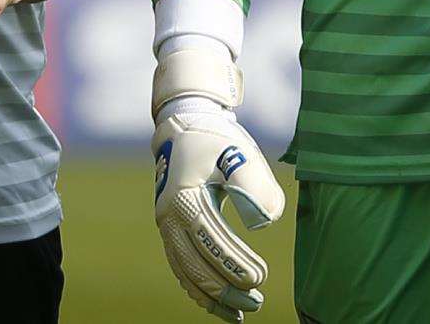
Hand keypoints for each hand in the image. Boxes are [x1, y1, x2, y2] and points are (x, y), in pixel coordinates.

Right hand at [152, 49, 284, 321]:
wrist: (185, 125)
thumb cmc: (216, 139)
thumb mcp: (238, 151)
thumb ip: (254, 183)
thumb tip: (263, 223)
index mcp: (183, 198)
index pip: (210, 241)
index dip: (234, 263)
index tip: (261, 278)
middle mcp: (168, 217)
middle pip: (195, 265)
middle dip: (226, 290)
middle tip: (257, 302)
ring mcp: (166, 225)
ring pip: (186, 273)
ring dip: (213, 296)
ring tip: (243, 312)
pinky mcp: (171, 230)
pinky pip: (181, 267)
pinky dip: (199, 289)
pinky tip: (220, 304)